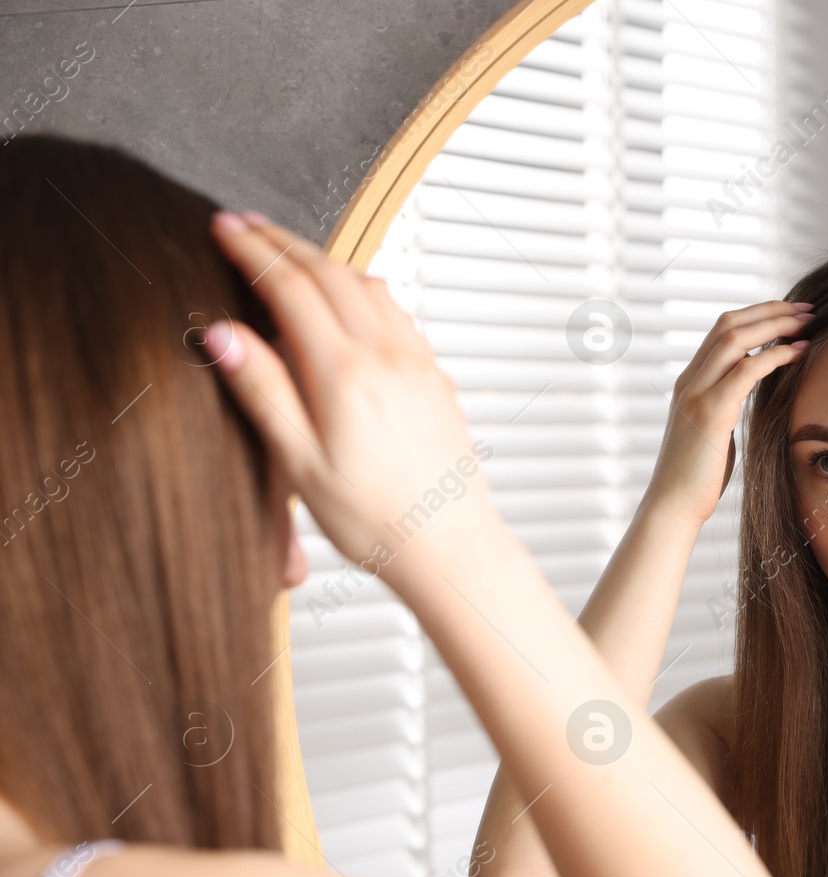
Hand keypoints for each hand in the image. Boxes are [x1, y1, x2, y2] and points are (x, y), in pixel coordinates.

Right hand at [202, 210, 500, 583]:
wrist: (451, 547)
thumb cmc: (376, 520)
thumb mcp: (300, 464)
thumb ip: (264, 392)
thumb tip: (222, 335)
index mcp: (345, 374)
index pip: (289, 287)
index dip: (251, 251)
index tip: (223, 229)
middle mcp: (388, 357)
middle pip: (328, 272)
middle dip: (282, 241)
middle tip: (245, 224)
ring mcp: (418, 363)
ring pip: (367, 285)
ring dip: (323, 258)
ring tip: (288, 251)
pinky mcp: (436, 376)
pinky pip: (397, 312)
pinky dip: (361, 287)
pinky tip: (348, 297)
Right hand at [643, 300, 813, 526]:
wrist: (673, 505)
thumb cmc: (698, 476)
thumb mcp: (713, 430)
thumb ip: (726, 404)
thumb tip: (751, 392)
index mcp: (690, 382)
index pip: (722, 330)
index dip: (758, 315)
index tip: (792, 314)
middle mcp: (690, 380)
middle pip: (728, 324)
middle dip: (770, 310)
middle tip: (807, 309)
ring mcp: (697, 393)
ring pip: (736, 338)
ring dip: (776, 325)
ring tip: (807, 323)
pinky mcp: (711, 412)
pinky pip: (746, 370)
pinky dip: (776, 355)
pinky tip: (799, 352)